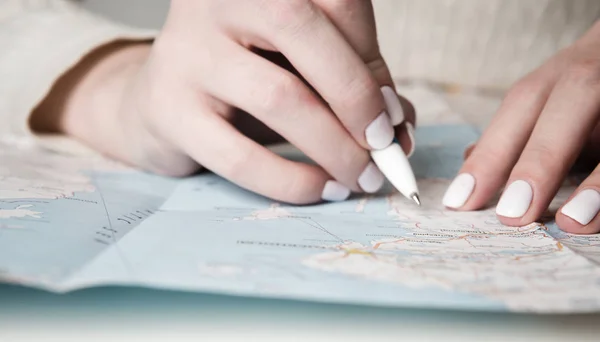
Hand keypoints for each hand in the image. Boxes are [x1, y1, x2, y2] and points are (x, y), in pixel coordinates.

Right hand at [35, 0, 414, 203]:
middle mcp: (217, 2)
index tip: (392, 112)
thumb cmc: (241, 77)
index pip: (335, 2)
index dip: (373, 58)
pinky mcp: (169, 110)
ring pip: (279, 97)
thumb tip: (399, 124)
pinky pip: (242, 156)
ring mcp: (187, 52)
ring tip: (361, 177)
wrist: (159, 101)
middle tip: (384, 146)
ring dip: (335, 147)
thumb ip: (348, 77)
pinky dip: (293, 180)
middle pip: (303, 31)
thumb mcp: (295, 64)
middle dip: (357, 97)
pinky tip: (323, 188)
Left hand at [443, 20, 599, 233]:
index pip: (523, 103)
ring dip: (597, 180)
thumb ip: (519, 132)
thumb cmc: (592, 96)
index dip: (492, 151)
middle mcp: (599, 71)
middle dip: (540, 158)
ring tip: (570, 221)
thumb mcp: (554, 106)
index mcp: (565, 74)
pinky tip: (599, 215)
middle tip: (511, 214)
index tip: (459, 202)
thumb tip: (471, 157)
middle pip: (575, 96)